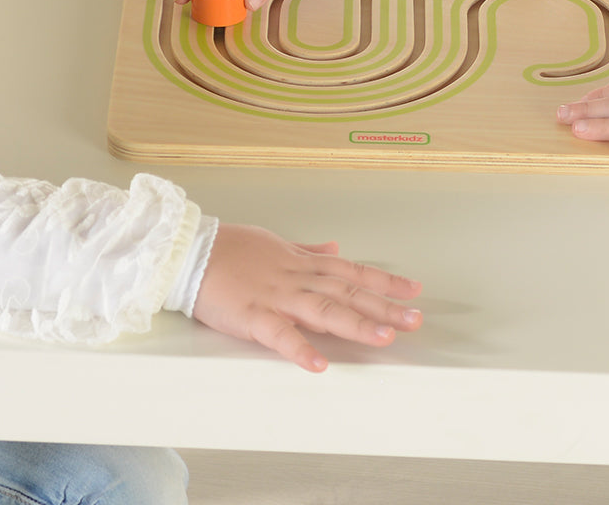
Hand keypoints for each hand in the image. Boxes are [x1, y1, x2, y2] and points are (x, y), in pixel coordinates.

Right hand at [192, 224, 422, 371]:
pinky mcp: (252, 315)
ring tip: (384, 338)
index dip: (385, 281)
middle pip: (349, 292)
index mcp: (304, 264)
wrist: (192, 251)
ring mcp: (277, 296)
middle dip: (384, 306)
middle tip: (416, 320)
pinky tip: (319, 364)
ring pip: (324, 310)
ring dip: (356, 323)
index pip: (353, 272)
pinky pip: (279, 334)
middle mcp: (298, 278)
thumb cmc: (233, 248)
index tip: (414, 290)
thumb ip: (309, 250)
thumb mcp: (277, 244)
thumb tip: (335, 248)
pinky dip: (299, 348)